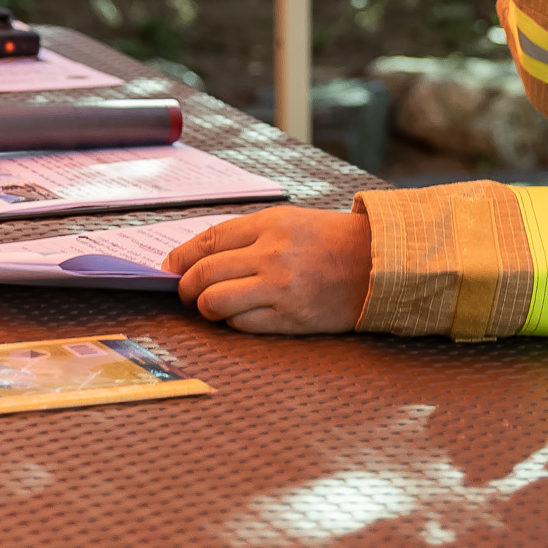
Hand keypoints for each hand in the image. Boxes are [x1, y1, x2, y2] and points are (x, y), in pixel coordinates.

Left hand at [165, 207, 372, 333]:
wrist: (378, 263)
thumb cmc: (330, 241)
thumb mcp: (289, 222)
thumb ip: (247, 237)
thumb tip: (201, 258)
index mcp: (268, 225)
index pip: (208, 241)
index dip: (180, 257)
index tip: (169, 268)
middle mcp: (271, 254)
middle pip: (204, 274)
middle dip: (185, 287)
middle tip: (184, 293)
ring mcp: (280, 288)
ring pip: (216, 302)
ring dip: (205, 308)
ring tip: (209, 307)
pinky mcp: (292, 318)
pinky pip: (243, 324)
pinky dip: (233, 322)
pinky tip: (240, 316)